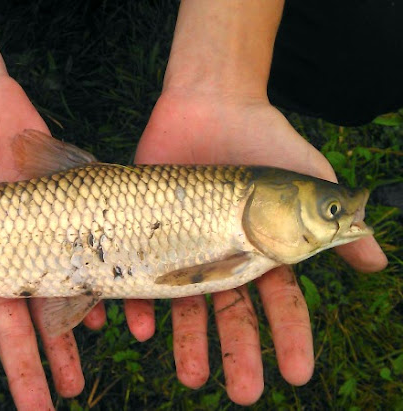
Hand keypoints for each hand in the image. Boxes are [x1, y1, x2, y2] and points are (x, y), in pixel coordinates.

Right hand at [0, 76, 83, 409]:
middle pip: (11, 330)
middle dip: (24, 373)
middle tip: (43, 410)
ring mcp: (29, 240)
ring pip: (47, 304)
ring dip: (61, 346)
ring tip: (76, 384)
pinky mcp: (56, 216)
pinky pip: (78, 258)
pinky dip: (89, 290)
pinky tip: (101, 322)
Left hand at [130, 89, 387, 404]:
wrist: (210, 104)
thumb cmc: (264, 141)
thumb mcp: (309, 181)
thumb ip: (338, 222)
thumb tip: (380, 263)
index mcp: (261, 252)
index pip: (279, 303)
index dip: (290, 338)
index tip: (297, 373)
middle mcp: (222, 257)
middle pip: (231, 314)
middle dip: (239, 353)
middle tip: (244, 393)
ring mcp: (183, 248)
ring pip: (185, 304)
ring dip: (187, 341)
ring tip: (191, 376)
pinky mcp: (147, 233)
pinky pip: (137, 274)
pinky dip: (135, 303)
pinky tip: (139, 328)